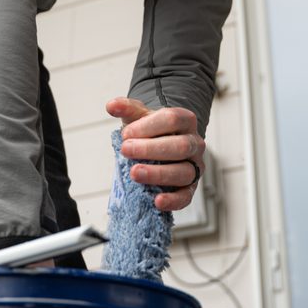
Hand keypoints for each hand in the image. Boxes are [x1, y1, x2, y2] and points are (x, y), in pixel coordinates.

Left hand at [106, 96, 204, 212]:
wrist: (163, 145)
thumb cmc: (151, 130)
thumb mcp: (140, 117)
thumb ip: (127, 109)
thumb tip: (112, 106)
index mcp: (185, 120)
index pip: (172, 119)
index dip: (148, 126)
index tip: (126, 134)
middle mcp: (195, 143)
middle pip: (181, 146)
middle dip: (151, 149)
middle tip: (125, 150)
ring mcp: (195, 166)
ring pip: (184, 172)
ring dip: (158, 173)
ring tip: (134, 173)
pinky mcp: (191, 187)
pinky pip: (186, 196)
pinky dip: (173, 200)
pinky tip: (157, 201)